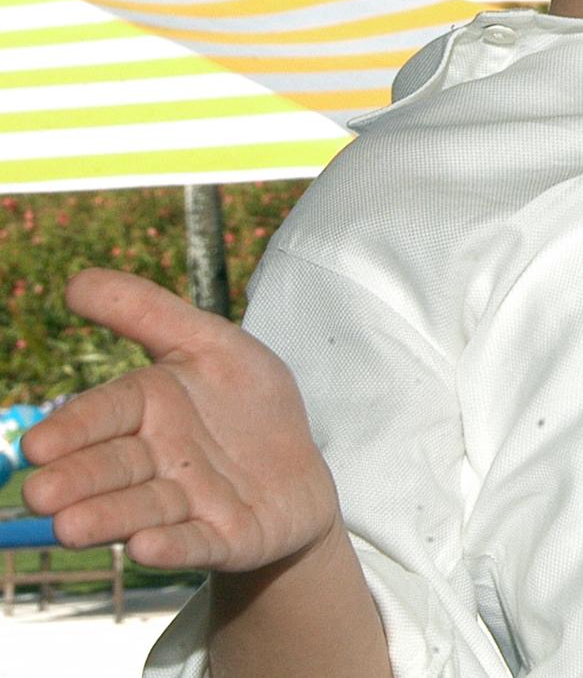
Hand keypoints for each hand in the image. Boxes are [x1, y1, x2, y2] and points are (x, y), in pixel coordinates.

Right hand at [19, 267, 338, 572]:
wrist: (297, 473)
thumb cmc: (245, 405)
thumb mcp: (211, 345)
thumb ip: (147, 312)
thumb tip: (74, 281)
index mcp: (148, 409)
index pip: (104, 414)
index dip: (74, 428)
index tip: (39, 444)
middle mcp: (157, 461)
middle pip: (113, 468)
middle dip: (79, 480)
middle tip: (42, 493)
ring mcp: (188, 504)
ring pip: (143, 510)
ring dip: (109, 518)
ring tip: (71, 527)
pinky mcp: (225, 538)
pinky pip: (198, 542)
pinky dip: (174, 546)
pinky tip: (147, 547)